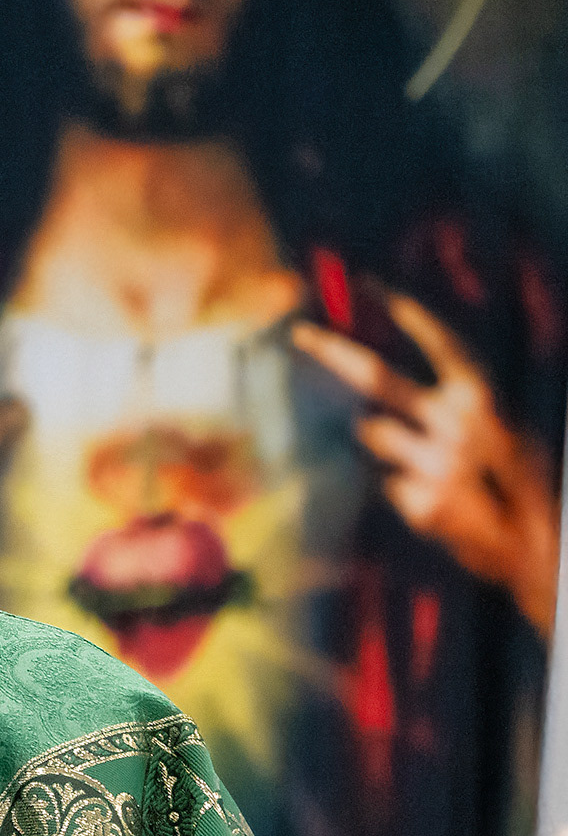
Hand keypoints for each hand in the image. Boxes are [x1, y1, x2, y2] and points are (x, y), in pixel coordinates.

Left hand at [293, 293, 560, 637]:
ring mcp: (434, 463)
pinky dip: (400, 488)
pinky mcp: (418, 501)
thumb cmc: (515, 486)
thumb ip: (453, 402)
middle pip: (375, 375)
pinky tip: (436, 505)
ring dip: (383, 443)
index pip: (442, 343)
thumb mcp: (501, 432)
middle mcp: (457, 424)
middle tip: (298, 333)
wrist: (538, 552)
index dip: (409, 312)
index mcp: (484, 400)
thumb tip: (385, 382)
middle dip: (332, 350)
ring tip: (432, 468)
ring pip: (370, 433)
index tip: (373, 284)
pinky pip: (383, 480)